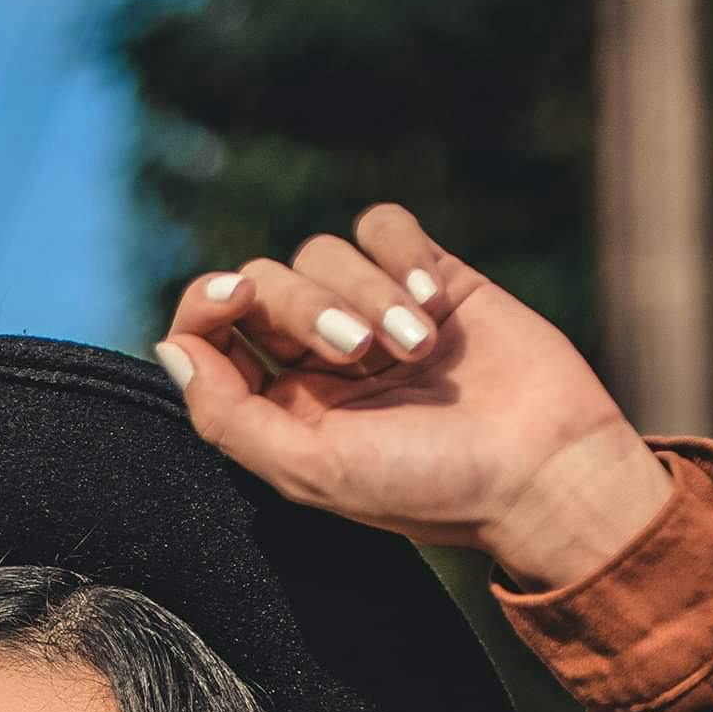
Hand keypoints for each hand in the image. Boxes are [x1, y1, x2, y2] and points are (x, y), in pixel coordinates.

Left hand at [154, 204, 671, 591]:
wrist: (540, 467)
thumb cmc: (428, 486)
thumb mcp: (313, 470)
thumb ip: (229, 417)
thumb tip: (172, 349)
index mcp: (280, 408)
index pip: (211, 332)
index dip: (208, 301)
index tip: (234, 298)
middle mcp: (318, 358)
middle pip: (267, 282)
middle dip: (306, 305)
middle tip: (359, 352)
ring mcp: (374, 312)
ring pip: (325, 252)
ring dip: (369, 293)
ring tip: (417, 349)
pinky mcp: (429, 276)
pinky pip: (381, 225)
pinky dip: (400, 254)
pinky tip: (434, 303)